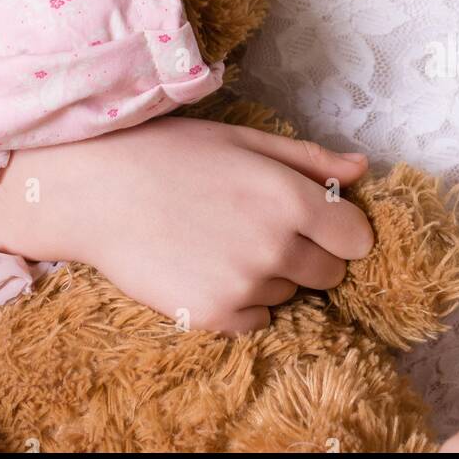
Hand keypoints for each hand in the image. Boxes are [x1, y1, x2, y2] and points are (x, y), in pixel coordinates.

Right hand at [33, 116, 373, 334]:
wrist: (96, 192)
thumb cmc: (168, 154)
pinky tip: (207, 266)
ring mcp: (246, 285)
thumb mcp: (242, 140)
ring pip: (291, 293)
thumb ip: (307, 159)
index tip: (315, 218)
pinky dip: (243, 300)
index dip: (339, 227)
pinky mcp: (215, 317)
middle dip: (308, 251)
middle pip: (330, 272)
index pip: (357, 237)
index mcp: (288, 196)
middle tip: (259, 225)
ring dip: (272, 273)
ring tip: (222, 239)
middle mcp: (275, 245)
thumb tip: (361, 170)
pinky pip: (257, 318)